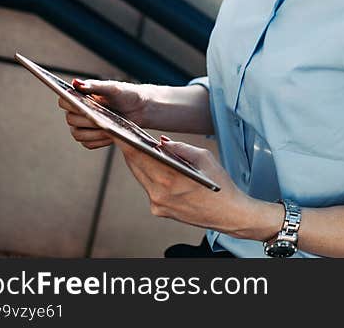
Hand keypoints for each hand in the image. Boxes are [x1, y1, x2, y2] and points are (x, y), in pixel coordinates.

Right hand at [58, 78, 150, 149]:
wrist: (140, 108)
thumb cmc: (126, 95)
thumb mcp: (112, 88)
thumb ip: (94, 86)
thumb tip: (76, 83)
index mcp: (80, 97)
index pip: (63, 101)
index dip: (69, 104)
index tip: (83, 105)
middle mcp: (78, 112)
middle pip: (71, 120)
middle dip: (87, 120)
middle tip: (102, 118)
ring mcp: (83, 126)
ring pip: (78, 134)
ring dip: (93, 133)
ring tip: (109, 128)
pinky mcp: (91, 138)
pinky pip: (88, 144)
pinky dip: (99, 141)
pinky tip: (111, 136)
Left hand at [112, 134, 257, 232]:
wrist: (228, 215)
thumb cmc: (219, 185)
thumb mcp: (204, 158)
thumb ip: (179, 148)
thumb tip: (160, 141)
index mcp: (169, 178)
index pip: (137, 155)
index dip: (124, 141)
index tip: (114, 129)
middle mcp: (159, 194)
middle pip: (135, 166)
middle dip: (130, 149)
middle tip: (124, 134)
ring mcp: (157, 204)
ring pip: (140, 177)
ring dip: (139, 162)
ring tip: (137, 147)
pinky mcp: (159, 211)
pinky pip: (149, 188)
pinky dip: (149, 175)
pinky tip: (152, 165)